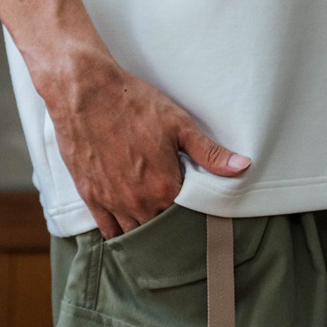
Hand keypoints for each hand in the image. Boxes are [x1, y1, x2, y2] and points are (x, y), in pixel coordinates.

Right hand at [40, 42, 251, 239]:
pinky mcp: (90, 196)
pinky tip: (129, 229)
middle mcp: (137, 202)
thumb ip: (209, 152)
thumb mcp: (178, 123)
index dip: (194, 218)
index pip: (186, 220)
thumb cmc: (132, 103)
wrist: (86, 92)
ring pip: (134, 235)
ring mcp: (111, 202)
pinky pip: (108, 230)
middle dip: (171, 228)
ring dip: (146, 234)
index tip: (199, 215)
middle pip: (160, 232)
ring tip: (157, 225)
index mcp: (163, 187)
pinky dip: (119, 234)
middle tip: (179, 220)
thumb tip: (241, 167)